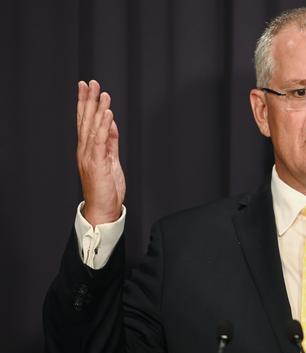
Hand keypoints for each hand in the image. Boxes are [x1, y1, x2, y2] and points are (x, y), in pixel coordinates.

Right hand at [76, 80, 125, 225]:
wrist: (103, 208)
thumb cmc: (107, 187)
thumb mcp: (111, 160)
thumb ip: (111, 141)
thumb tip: (111, 123)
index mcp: (88, 149)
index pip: (85, 121)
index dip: (85, 103)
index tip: (86, 87)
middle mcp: (86, 150)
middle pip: (86, 121)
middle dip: (88, 100)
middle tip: (91, 82)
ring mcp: (90, 156)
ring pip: (93, 127)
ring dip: (98, 109)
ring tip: (102, 93)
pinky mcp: (98, 163)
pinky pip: (101, 140)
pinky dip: (104, 126)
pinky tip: (107, 113)